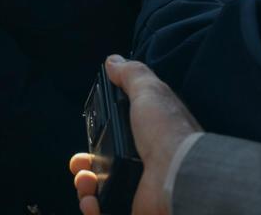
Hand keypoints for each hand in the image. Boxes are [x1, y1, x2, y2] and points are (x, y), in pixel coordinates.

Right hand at [70, 56, 201, 214]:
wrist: (180, 175)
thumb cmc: (168, 132)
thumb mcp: (149, 91)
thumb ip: (131, 75)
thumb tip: (113, 61)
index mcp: (143, 140)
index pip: (112, 142)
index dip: (94, 142)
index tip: (85, 141)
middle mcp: (141, 167)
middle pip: (101, 170)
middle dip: (82, 168)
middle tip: (79, 167)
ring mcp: (137, 191)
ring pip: (100, 193)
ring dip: (84, 188)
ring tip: (85, 183)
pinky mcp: (134, 210)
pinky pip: (105, 213)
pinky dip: (92, 210)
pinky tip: (91, 203)